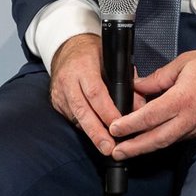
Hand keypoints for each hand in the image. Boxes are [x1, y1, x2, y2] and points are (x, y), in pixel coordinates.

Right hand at [49, 33, 129, 156]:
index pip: (95, 93)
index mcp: (83, 66)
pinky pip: (71, 118)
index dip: (107, 112)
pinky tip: (96, 134)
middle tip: (109, 148)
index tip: (119, 127)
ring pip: (76, 117)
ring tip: (106, 147)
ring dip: (91, 133)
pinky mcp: (56, 102)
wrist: (67, 47)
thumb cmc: (93, 52)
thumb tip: (140, 106)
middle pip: (82, 110)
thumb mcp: (112, 59)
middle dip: (96, 132)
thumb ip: (126, 81)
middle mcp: (67, 80)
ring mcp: (59, 92)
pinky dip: (84, 127)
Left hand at [110, 47, 195, 159]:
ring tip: (129, 149)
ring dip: (147, 147)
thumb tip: (139, 86)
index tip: (114, 128)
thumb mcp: (184, 62)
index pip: (150, 116)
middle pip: (157, 139)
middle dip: (134, 148)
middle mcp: (190, 117)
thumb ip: (159, 77)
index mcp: (183, 98)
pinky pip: (180, 137)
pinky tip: (153, 139)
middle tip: (116, 152)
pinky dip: (164, 140)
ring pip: (168, 141)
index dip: (129, 125)